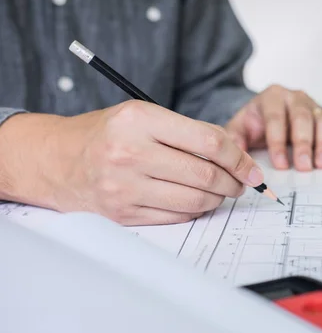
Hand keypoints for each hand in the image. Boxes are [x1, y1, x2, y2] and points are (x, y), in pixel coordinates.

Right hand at [16, 100, 263, 225]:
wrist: (57, 160)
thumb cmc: (107, 134)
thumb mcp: (143, 115)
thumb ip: (188, 131)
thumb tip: (236, 155)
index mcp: (139, 120)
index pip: (208, 142)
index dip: (240, 158)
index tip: (253, 169)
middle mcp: (130, 153)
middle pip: (205, 175)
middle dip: (234, 183)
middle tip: (241, 183)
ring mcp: (125, 187)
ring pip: (195, 200)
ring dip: (218, 199)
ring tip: (220, 191)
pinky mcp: (123, 213)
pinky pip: (176, 217)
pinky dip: (195, 211)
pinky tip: (196, 201)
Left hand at [224, 85, 321, 170]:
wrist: (266, 115)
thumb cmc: (253, 124)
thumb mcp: (239, 129)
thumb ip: (235, 141)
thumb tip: (234, 159)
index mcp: (271, 97)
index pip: (276, 118)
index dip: (278, 142)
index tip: (280, 164)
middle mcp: (294, 97)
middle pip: (302, 118)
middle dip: (304, 144)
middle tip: (304, 166)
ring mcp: (312, 105)